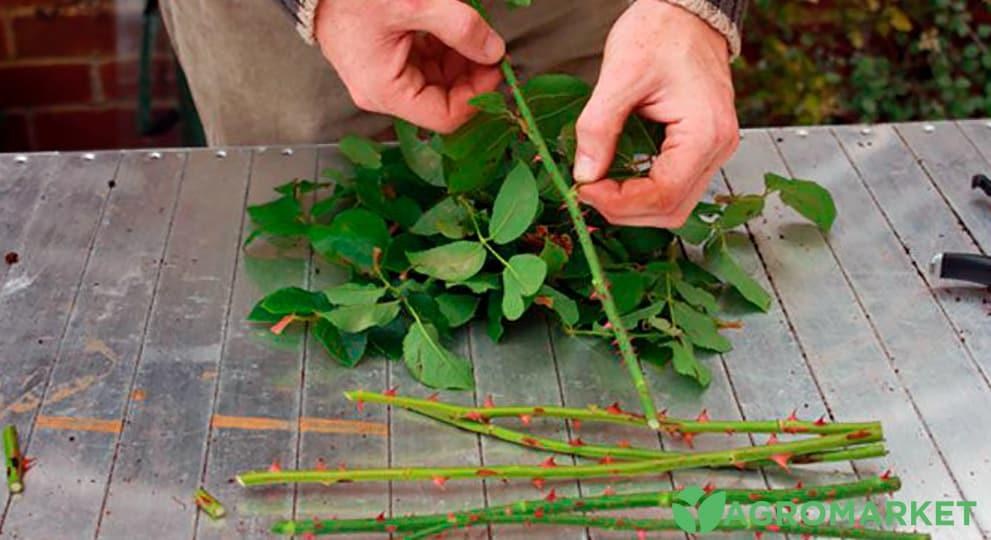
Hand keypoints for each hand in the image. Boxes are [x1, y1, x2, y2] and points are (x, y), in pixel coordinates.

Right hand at [314, 0, 505, 132]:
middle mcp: (384, 93)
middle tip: (490, 48)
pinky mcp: (384, 61)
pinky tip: (450, 29)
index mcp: (386, 91)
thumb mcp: (415, 4)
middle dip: (471, 76)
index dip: (478, 96)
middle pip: (443, 100)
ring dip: (459, 61)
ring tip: (470, 32)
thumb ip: (460, 28)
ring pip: (436, 82)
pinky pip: (423, 65)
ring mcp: (383, 78)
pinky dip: (443, 50)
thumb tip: (493, 51)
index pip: (447, 116)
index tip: (497, 68)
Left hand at [573, 0, 738, 227]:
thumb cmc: (660, 33)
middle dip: (625, 210)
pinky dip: (643, 192)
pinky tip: (616, 179)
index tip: (583, 188)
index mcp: (705, 133)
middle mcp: (718, 148)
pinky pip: (675, 187)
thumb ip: (598, 128)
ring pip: (674, 205)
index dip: (619, 202)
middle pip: (671, 209)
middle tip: (586, 191)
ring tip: (598, 187)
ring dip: (633, 206)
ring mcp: (713, 150)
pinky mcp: (701, 148)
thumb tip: (583, 174)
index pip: (664, 194)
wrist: (686, 13)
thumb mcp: (620, 76)